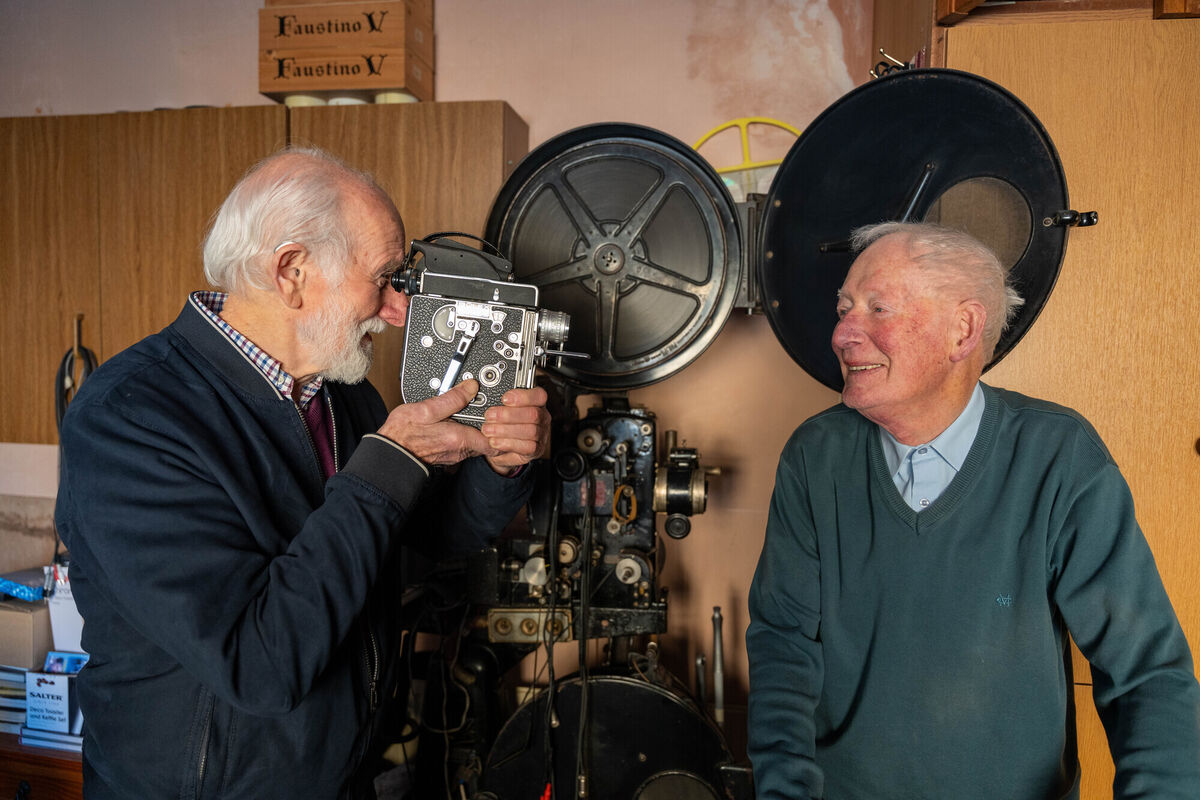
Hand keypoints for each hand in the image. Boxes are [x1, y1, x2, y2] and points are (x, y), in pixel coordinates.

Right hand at [376, 380, 491, 465]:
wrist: (390, 454)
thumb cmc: (403, 435)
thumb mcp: (426, 409)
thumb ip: (452, 398)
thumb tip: (470, 387)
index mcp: (460, 438)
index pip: (496, 442)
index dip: (503, 430)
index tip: (502, 416)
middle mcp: (460, 450)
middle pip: (488, 441)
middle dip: (492, 426)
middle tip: (490, 409)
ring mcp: (454, 454)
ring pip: (476, 443)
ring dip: (478, 429)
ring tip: (474, 412)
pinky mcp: (447, 454)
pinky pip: (464, 445)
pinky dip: (466, 434)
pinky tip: (458, 422)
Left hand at [480, 386, 550, 474]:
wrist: (494, 446)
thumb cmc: (497, 422)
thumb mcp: (493, 405)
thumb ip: (488, 395)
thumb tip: (472, 385)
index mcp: (534, 401)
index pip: (538, 395)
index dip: (523, 396)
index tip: (505, 398)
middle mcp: (540, 416)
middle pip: (534, 414)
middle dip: (509, 415)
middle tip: (489, 415)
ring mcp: (540, 434)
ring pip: (531, 431)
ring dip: (506, 430)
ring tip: (488, 430)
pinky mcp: (535, 450)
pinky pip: (528, 447)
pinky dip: (509, 444)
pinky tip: (495, 442)